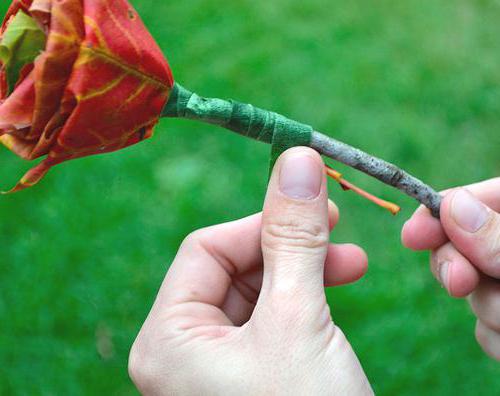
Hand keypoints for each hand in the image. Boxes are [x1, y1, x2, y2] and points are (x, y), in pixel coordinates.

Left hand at [129, 147, 372, 394]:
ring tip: (350, 267)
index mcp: (169, 339)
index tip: (314, 207)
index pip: (207, 249)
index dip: (260, 223)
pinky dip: (303, 302)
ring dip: (302, 273)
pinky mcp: (251, 376)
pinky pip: (271, 321)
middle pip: (233, 268)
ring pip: (257, 292)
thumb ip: (294, 238)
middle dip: (288, 248)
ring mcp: (216, 368)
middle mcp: (183, 352)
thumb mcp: (298, 319)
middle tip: (339, 232)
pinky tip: (333, 297)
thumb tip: (295, 158)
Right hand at [402, 178, 499, 359]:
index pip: (479, 198)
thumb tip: (452, 204)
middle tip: (458, 283)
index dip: (442, 210)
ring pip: (473, 290)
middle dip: (457, 265)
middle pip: (464, 243)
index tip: (414, 234)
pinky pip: (484, 327)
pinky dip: (495, 337)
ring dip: (487, 308)